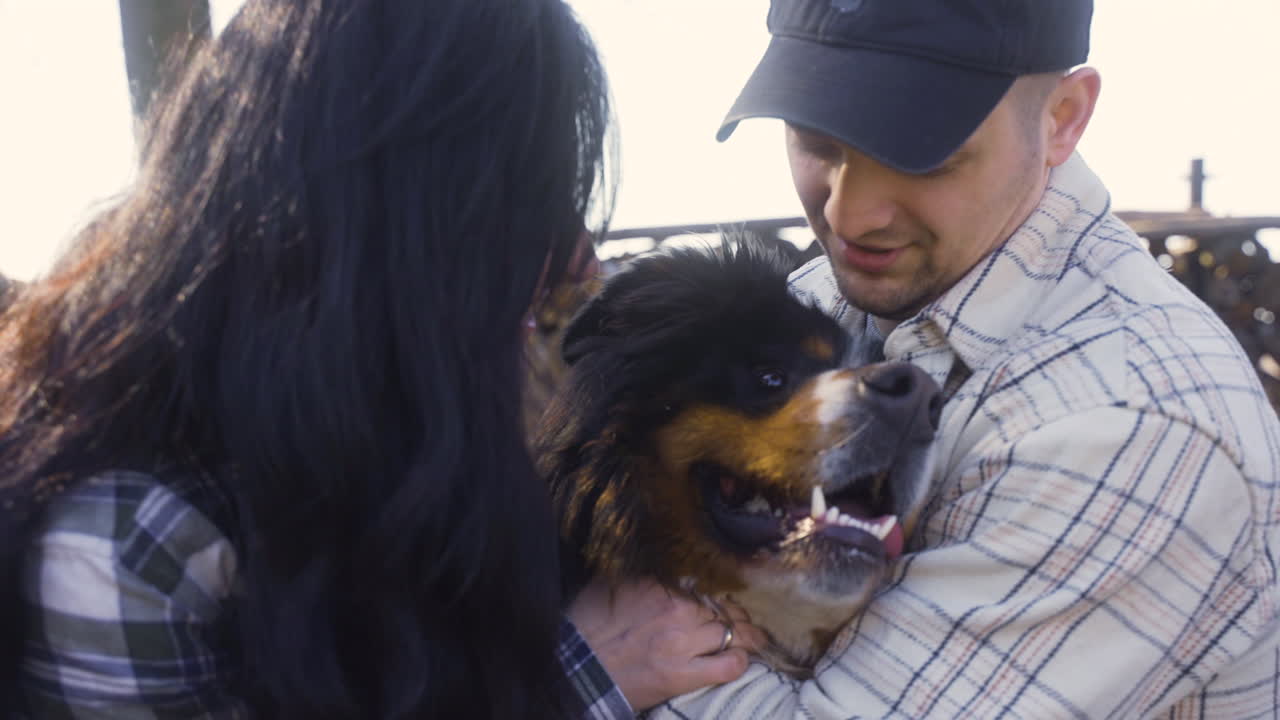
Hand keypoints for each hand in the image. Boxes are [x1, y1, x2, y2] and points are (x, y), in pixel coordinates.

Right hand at [567, 576, 764, 711]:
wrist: (577, 668)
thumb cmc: (588, 628)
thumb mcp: (611, 586)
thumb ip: (641, 576)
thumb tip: (661, 568)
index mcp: (660, 586)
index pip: (704, 586)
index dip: (717, 596)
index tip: (721, 602)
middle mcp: (676, 609)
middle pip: (723, 608)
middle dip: (737, 615)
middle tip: (745, 620)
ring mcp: (682, 643)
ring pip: (732, 633)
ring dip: (746, 636)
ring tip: (755, 639)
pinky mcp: (682, 675)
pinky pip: (727, 666)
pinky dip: (739, 662)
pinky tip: (742, 660)